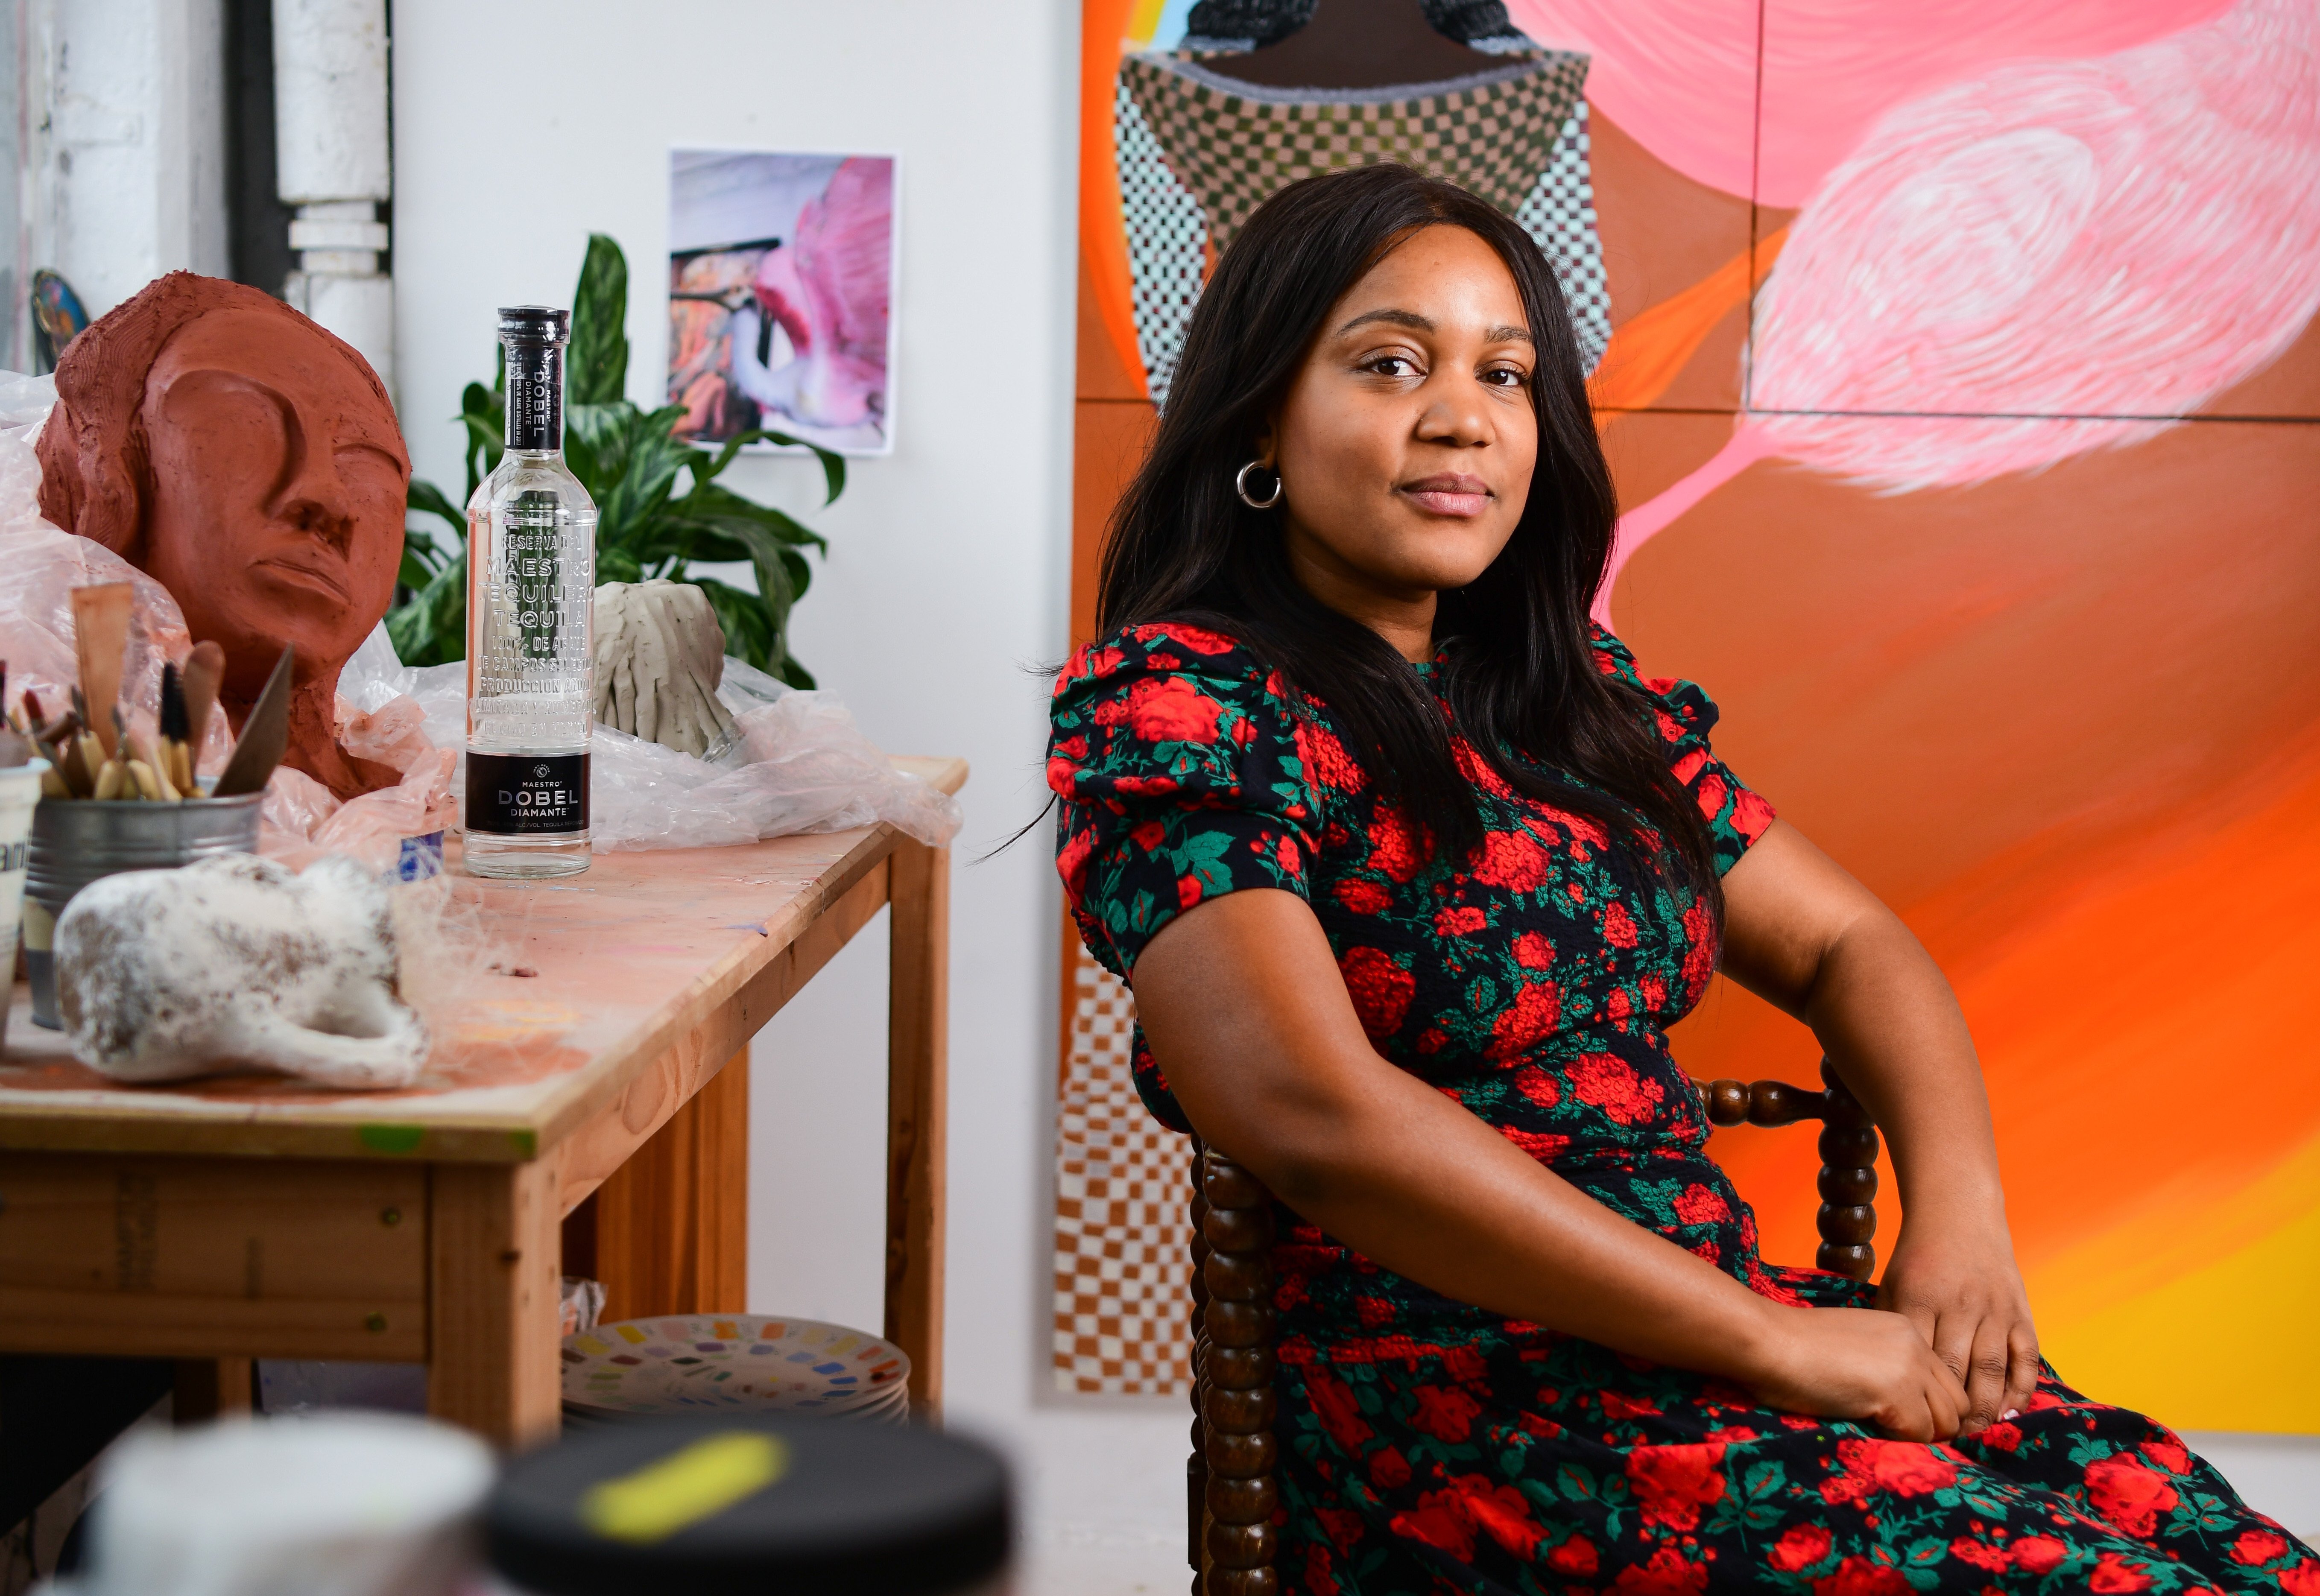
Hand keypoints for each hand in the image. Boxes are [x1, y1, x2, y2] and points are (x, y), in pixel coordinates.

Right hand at [1739, 1302, 1969, 1439]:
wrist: (1767, 1342)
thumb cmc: (1793, 1346)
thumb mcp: (1853, 1347)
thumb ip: (1884, 1367)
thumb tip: (1903, 1406)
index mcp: (1906, 1330)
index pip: (1946, 1382)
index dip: (1930, 1408)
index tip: (1903, 1421)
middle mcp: (1917, 1345)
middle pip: (1956, 1404)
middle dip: (1933, 1426)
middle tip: (1896, 1434)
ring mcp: (1910, 1369)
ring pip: (1945, 1423)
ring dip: (1917, 1435)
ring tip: (1878, 1429)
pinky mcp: (1897, 1394)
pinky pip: (1918, 1435)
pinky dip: (1896, 1440)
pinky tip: (1863, 1423)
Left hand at [1878, 1217, 2040, 1434]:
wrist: (1959, 1218)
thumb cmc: (1917, 1261)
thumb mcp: (1891, 1287)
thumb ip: (1891, 1330)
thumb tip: (1879, 1380)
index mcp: (1919, 1301)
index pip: (1919, 1363)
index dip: (1917, 1398)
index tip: (1912, 1426)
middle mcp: (1959, 1306)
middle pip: (1956, 1372)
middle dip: (1951, 1414)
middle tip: (1945, 1441)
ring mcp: (1994, 1310)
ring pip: (1992, 1371)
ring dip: (1985, 1410)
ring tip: (1974, 1436)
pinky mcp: (2020, 1312)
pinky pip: (2025, 1360)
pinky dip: (2019, 1390)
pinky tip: (2008, 1414)